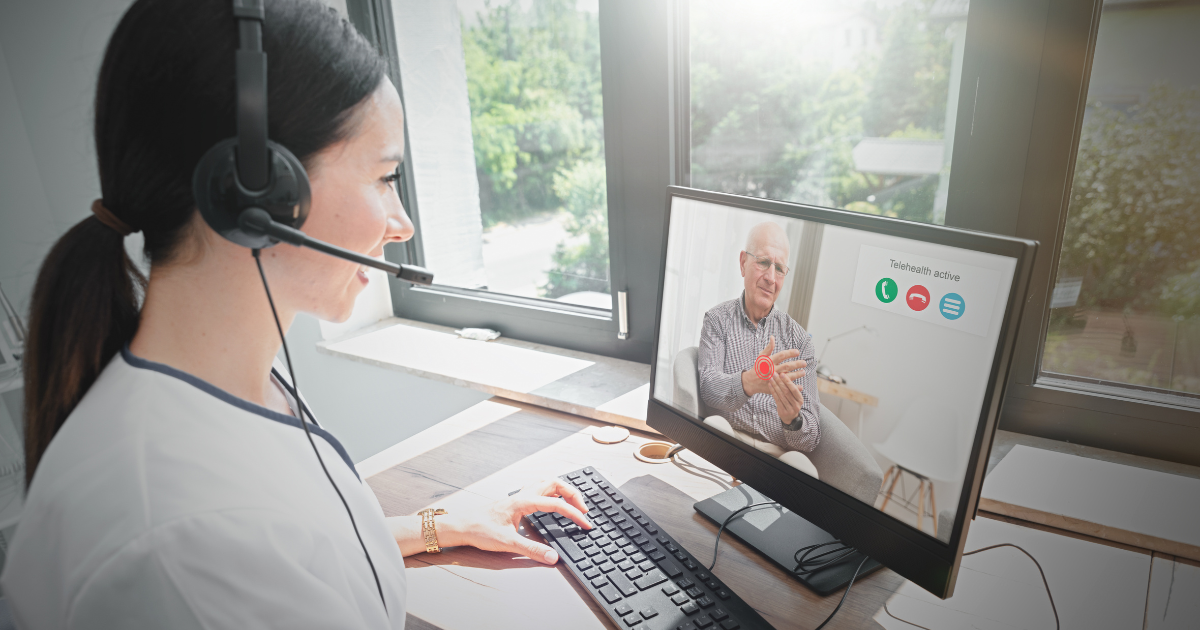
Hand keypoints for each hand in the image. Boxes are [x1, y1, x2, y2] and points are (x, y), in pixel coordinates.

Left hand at [436, 478, 592, 564]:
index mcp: (523, 502)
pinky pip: (539, 489)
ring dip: (563, 490)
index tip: (586, 523)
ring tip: (574, 503)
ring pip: (547, 483)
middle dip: (573, 494)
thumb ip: (532, 550)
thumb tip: (552, 556)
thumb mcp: (508, 543)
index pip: (556, 503)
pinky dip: (552, 492)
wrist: (462, 526)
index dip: (575, 514)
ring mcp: (519, 496)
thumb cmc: (480, 530)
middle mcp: (522, 495)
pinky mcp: (516, 501)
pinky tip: (553, 504)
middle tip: (584, 509)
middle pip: (555, 483)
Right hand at [741, 335, 806, 396]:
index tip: (797, 352)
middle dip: (797, 364)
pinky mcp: (774, 386)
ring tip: (803, 372)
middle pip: (787, 366)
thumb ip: (768, 348)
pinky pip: (786, 387)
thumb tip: (772, 337)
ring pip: (788, 376)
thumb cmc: (758, 367)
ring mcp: (774, 379)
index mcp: (769, 361)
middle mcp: (772, 370)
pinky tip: (800, 386)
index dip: (790, 353)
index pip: (781, 355)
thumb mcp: (761, 356)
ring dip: (797, 374)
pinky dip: (793, 386)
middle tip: (804, 363)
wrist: (751, 382)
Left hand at [767, 370, 805, 426]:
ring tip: (770, 378)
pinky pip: (777, 400)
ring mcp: (789, 409)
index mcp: (800, 399)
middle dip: (780, 382)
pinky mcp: (783, 412)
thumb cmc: (791, 403)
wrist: (790, 418)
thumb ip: (793, 388)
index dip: (788, 381)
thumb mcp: (795, 397)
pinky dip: (773, 392)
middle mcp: (796, 405)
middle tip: (774, 374)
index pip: (794, 389)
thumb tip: (791, 375)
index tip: (782, 373)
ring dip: (775, 385)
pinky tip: (770, 385)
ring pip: (781, 395)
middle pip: (786, 391)